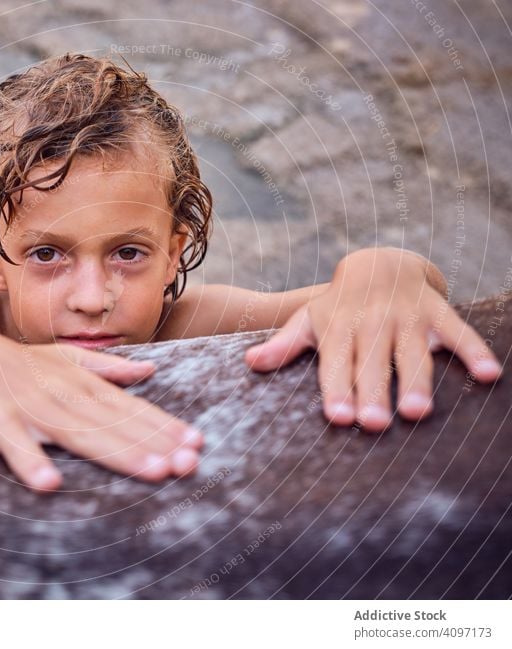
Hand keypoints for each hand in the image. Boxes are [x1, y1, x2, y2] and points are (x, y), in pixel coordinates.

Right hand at [0, 320, 203, 490]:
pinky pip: (15, 446)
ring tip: (152, 472)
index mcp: (81, 385)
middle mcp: (63, 396)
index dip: (164, 426)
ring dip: (116, 453)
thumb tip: (150, 369)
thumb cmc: (17, 362)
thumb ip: (108, 368)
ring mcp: (31, 409)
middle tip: (189, 464)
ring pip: (79, 434)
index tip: (197, 443)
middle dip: (154, 445)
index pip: (130, 408)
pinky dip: (31, 462)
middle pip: (115, 424)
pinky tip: (49, 483)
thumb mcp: (65, 359)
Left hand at [243, 248, 502, 430]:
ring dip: (416, 381)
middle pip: (372, 363)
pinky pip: (459, 332)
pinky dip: (474, 351)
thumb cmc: (337, 306)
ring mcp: (406, 317)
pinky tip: (488, 375)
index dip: (336, 390)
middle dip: (373, 392)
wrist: (378, 262)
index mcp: (337, 329)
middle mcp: (371, 323)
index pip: (335, 364)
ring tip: (417, 412)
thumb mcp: (308, 321)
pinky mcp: (436, 312)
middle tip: (375, 423)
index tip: (338, 417)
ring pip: (412, 352)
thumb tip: (249, 362)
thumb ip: (283, 345)